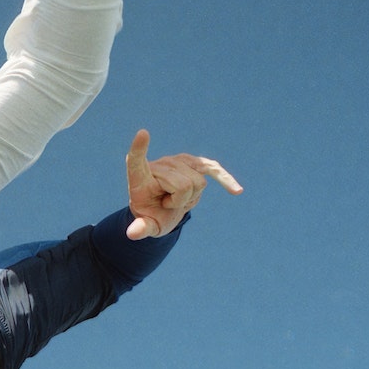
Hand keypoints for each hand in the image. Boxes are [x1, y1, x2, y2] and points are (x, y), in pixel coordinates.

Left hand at [125, 129, 242, 239]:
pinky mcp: (195, 163)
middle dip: (179, 200)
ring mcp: (178, 161)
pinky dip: (225, 180)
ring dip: (191, 197)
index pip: (137, 160)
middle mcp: (159, 164)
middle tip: (167, 202)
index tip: (143, 134)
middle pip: (183, 184)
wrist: (162, 208)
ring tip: (177, 197)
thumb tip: (132, 234)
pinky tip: (236, 190)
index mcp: (140, 176)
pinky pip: (214, 170)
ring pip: (198, 182)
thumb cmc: (151, 214)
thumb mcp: (146, 224)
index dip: (140, 148)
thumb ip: (140, 228)